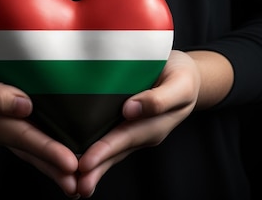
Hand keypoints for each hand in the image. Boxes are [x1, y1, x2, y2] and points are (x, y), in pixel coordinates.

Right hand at [0, 46, 80, 196]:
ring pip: (34, 154)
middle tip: (78, 183)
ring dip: (55, 170)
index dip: (45, 149)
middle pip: (31, 151)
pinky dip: (52, 160)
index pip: (22, 135)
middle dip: (54, 167)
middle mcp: (3, 131)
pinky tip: (72, 170)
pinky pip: (37, 147)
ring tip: (77, 187)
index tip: (69, 162)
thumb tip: (22, 107)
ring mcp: (12, 133)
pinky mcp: (21, 129)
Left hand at [74, 50, 201, 197]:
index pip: (125, 138)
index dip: (105, 150)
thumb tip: (130, 110)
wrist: (186, 75)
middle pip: (116, 152)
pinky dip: (93, 151)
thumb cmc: (182, 77)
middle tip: (78, 185)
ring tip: (75, 183)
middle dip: (96, 169)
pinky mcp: (124, 124)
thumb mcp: (180, 84)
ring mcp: (133, 131)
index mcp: (155, 125)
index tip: (86, 162)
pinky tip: (77, 161)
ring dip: (93, 167)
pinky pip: (107, 139)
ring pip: (111, 150)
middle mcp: (141, 133)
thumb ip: (160, 99)